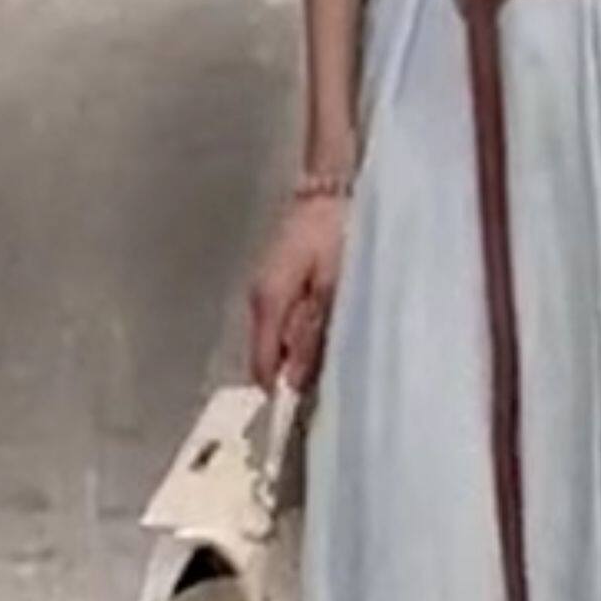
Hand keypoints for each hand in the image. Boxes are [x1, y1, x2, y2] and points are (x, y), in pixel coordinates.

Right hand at [246, 187, 346, 394]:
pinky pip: (289, 320)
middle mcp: (260, 300)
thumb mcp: (333, 285)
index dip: (282, 393)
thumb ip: (314, 334)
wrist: (329, 189)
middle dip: (300, 368)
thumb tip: (296, 380)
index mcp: (268, 301)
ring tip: (340, 332)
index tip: (306, 411)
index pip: (263, 367)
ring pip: (282, 340)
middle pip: (272, 357)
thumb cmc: (334, 231)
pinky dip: (307, 328)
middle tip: (337, 360)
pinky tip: (332, 317)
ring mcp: (267, 292)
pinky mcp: (280, 284)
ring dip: (306, 347)